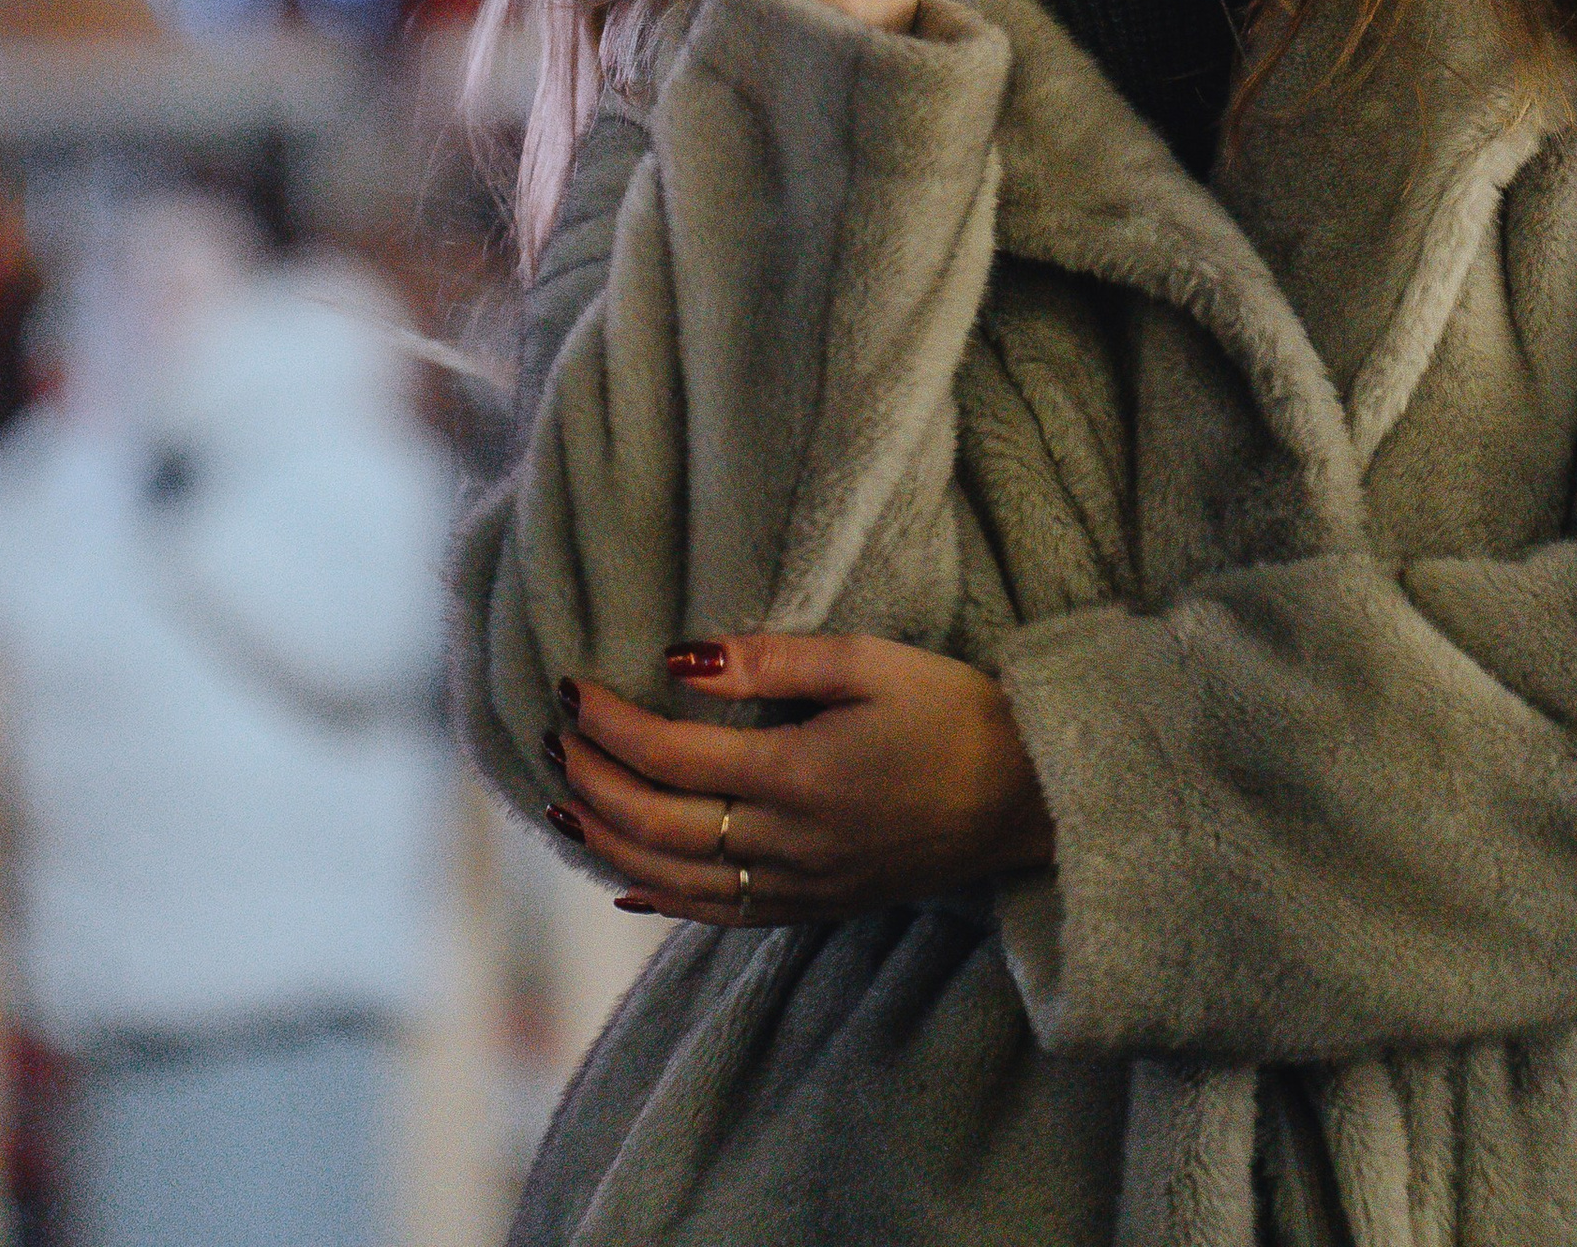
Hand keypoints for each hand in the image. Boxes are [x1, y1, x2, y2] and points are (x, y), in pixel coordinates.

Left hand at [546, 635, 1054, 925]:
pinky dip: (658, 901)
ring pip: (671, 882)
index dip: (610, 724)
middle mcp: (784, 846)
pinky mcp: (813, 909)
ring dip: (607, 843)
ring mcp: (797, 888)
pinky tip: (625, 886)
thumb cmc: (953, 713)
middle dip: (592, 779)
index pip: (670, 756)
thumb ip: (775, 662)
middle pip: (655, 824)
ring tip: (562, 801)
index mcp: (796, 777)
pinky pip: (715, 916)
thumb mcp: (871, 662)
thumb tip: (682, 659)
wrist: (1025, 799)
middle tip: (552, 735)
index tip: (571, 688)